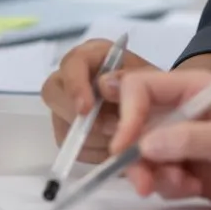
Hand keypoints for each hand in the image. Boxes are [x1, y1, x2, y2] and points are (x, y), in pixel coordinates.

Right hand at [40, 39, 159, 162]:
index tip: (86, 108)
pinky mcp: (70, 131)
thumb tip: (104, 85)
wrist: (157, 105)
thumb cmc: (151, 85)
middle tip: (105, 131)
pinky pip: (71, 147)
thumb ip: (129, 77)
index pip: (71, 64)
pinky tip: (113, 149)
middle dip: (77, 117)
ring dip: (90, 139)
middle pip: (53, 93)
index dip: (74, 86)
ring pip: (62, 125)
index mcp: (91, 56)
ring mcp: (67, 106)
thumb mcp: (148, 76)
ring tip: (119, 142)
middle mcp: (72, 78)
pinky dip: (93, 153)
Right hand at [107, 69, 210, 205]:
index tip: (126, 146)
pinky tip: (196, 192)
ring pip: (148, 160)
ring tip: (189, 187)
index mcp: (196, 90)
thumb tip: (145, 144)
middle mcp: (187, 114)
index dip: (127, 114)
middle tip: (146, 184)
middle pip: (138, 129)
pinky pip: (166, 181)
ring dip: (159, 178)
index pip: (143, 90)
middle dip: (138, 158)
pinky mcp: (195, 173)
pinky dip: (173, 190)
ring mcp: (189, 144)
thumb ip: (191, 139)